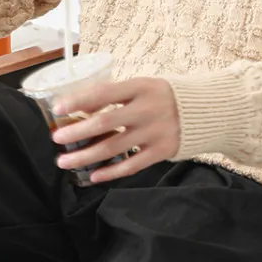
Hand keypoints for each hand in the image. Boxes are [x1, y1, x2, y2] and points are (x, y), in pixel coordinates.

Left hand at [52, 77, 180, 183]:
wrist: (204, 111)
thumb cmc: (164, 96)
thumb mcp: (143, 86)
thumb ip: (117, 94)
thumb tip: (81, 106)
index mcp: (141, 87)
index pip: (104, 92)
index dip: (79, 100)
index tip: (58, 108)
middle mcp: (146, 109)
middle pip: (105, 123)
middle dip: (77, 132)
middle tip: (57, 139)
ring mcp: (154, 132)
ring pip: (113, 147)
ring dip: (86, 155)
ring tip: (65, 161)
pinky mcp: (161, 151)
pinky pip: (131, 165)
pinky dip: (110, 172)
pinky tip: (93, 175)